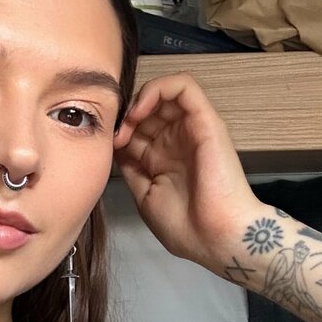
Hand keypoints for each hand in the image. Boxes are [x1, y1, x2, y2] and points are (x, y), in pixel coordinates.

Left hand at [112, 72, 258, 266]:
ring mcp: (191, 129)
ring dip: (139, 101)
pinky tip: (141, 110)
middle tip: (115, 136)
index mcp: (162, 159)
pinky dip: (158, 88)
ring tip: (129, 122)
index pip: (136, 129)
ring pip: (164, 92)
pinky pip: (184, 85)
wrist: (214, 236)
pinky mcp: (205, 120)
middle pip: (147, 110)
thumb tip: (115, 146)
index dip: (117, 130)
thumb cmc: (184, 226)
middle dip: (125, 116)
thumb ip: (131, 168)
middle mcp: (176, 140)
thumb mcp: (145, 195)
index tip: (106, 146)